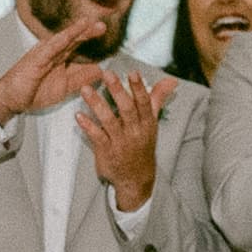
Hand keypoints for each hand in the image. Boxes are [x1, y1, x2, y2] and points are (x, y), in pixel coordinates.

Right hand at [0, 9, 111, 122]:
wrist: (12, 99)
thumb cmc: (35, 91)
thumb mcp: (66, 87)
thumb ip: (82, 78)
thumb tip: (100, 70)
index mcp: (60, 58)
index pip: (76, 44)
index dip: (89, 37)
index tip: (104, 31)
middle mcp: (52, 52)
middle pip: (72, 39)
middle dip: (86, 31)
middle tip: (102, 25)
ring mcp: (43, 55)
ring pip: (61, 40)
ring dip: (75, 32)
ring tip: (88, 23)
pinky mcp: (35, 60)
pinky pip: (48, 50)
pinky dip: (58, 42)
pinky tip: (68, 36)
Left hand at [78, 67, 171, 208]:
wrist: (137, 179)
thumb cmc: (142, 145)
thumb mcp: (152, 122)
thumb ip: (157, 98)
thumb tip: (172, 80)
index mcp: (146, 123)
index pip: (144, 103)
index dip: (139, 88)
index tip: (132, 73)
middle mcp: (135, 131)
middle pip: (127, 109)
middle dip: (117, 91)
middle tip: (107, 74)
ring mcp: (120, 142)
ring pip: (109, 121)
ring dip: (96, 104)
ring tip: (85, 89)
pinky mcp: (107, 152)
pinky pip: (97, 137)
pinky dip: (88, 126)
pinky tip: (79, 115)